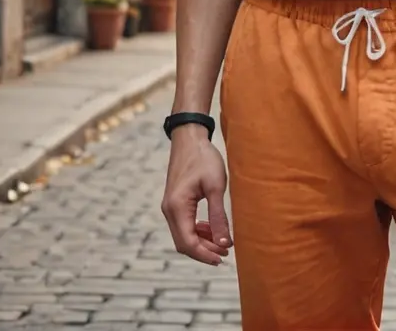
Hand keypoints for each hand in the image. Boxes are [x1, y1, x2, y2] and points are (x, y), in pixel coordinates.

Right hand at [161, 126, 232, 264]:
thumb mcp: (216, 187)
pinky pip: (183, 225)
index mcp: (177, 207)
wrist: (190, 138)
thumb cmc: (204, 158)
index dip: (205, 255)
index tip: (223, 258)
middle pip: (184, 243)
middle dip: (204, 251)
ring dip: (201, 242)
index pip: (188, 243)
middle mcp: (169, 210)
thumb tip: (224, 243)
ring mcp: (170, 206)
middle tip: (226, 253)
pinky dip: (197, 231)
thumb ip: (218, 217)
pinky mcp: (174, 202)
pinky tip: (212, 229)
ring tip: (222, 243)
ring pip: (183, 235)